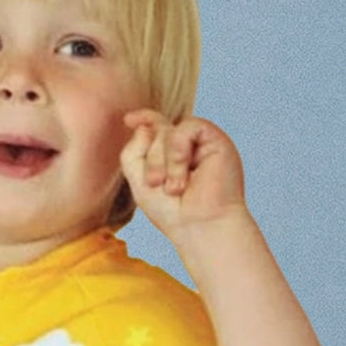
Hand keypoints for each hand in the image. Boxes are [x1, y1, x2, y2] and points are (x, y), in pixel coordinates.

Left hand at [120, 110, 246, 242]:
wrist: (199, 226)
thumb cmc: (171, 212)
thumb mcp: (139, 183)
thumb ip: (132, 154)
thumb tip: (144, 126)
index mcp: (170, 155)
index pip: (157, 128)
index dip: (144, 119)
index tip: (128, 120)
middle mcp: (187, 146)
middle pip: (156, 131)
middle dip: (150, 160)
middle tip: (156, 184)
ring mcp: (201, 143)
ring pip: (169, 131)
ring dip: (163, 161)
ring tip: (174, 188)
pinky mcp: (216, 141)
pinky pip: (188, 127)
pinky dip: (179, 149)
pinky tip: (183, 171)